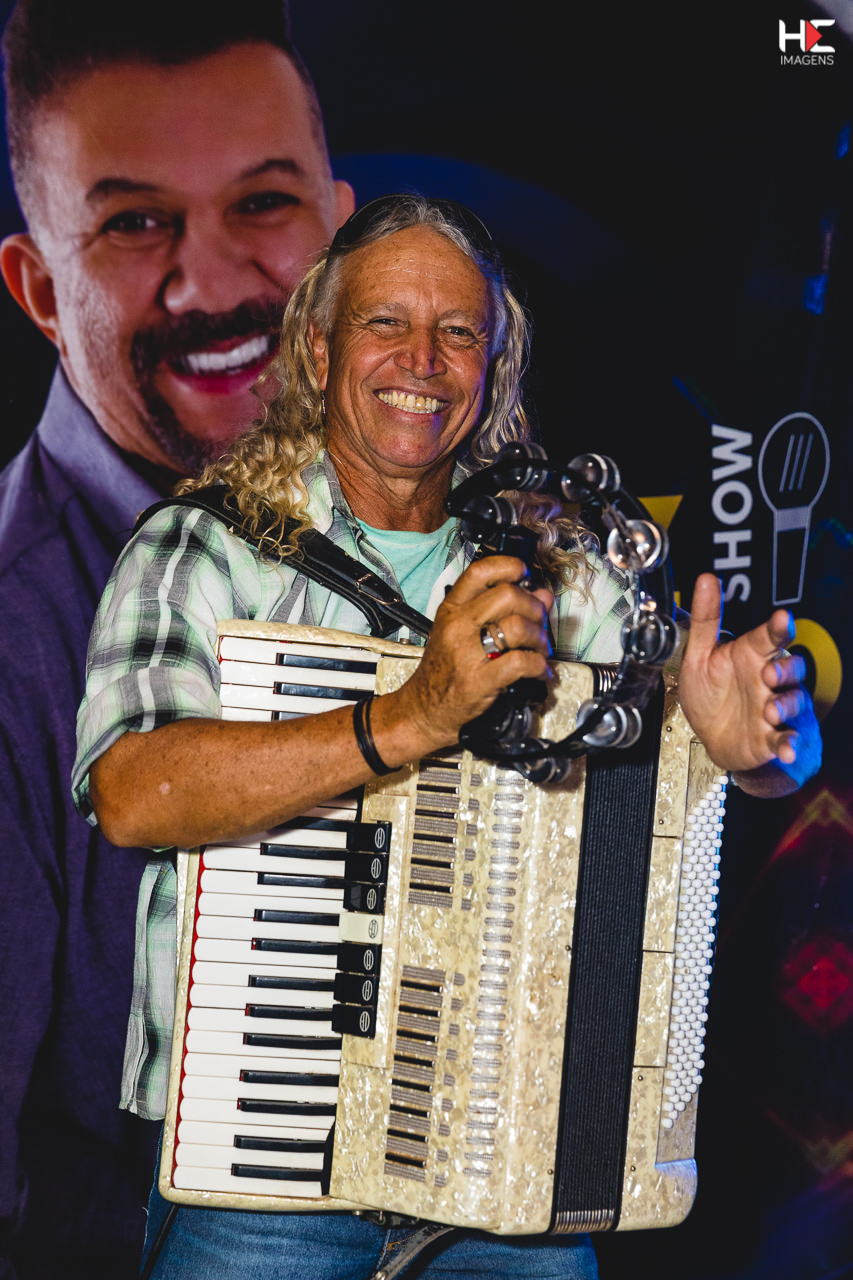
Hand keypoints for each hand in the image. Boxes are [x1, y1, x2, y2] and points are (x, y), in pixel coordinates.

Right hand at [375, 556, 553, 758]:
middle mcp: (457, 626)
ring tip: (539, 649)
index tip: (524, 576)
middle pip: (508, 595)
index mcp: (452, 609)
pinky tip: (539, 670)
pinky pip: (521, 663)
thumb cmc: (444, 670)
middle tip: (538, 622)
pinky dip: (539, 666)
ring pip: (518, 626)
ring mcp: (466, 653)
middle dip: (534, 607)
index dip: (510, 567)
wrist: (424, 709)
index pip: (481, 571)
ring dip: (539, 637)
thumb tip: (540, 594)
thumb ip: (501, 610)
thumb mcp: (463, 631)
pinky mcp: (479, 680)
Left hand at [678, 573, 821, 794]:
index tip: (782, 618)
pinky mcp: (775, 738)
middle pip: (790, 667)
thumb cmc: (712, 695)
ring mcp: (776, 709)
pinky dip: (789, 744)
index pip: (769, 637)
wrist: (716, 740)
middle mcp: (769, 680)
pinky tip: (785, 747)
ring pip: (793, 702)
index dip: (778, 627)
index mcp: (751, 656)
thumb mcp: (700, 657)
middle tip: (768, 672)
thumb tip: (706, 579)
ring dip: (785, 705)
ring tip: (771, 711)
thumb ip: (705, 621)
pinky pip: (788, 740)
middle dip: (785, 669)